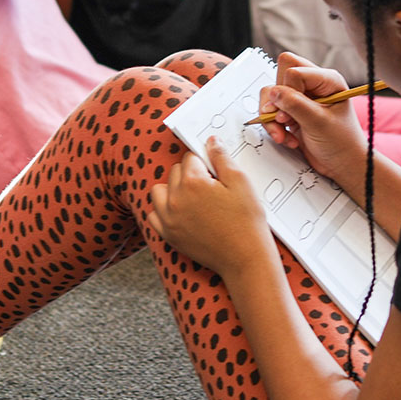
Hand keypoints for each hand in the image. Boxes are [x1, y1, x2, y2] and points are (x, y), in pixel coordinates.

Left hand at [147, 137, 275, 278]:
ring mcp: (168, 219)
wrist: (245, 258)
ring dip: (173, 189)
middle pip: (175, 172)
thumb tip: (211, 141)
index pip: (190, 158)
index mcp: (192, 182)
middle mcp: (175, 199)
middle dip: (190, 175)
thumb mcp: (240, 182)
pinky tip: (182, 213)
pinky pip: (154, 215)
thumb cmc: (246, 221)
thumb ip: (221, 158)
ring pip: (159, 191)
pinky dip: (164, 211)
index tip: (216, 174)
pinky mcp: (168, 235)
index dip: (206, 163)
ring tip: (193, 198)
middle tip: (210, 189)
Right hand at [258, 52, 368, 184]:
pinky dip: (274, 126)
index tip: (293, 112)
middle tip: (285, 119)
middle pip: (279, 74)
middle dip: (277, 101)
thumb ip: (295, 105)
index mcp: (327, 80)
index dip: (289, 91)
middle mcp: (313, 85)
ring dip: (273, 118)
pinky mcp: (291, 111)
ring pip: (271, 93)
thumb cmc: (342, 143)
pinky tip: (288, 138)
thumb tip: (273, 93)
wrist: (342, 164)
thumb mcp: (319, 122)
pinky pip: (270, 110)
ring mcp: (301, 97)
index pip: (293, 70)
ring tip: (284, 134)